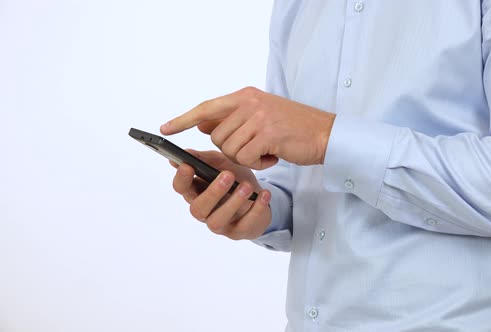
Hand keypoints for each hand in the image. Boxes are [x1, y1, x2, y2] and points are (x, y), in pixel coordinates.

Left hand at [160, 87, 335, 169]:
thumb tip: (202, 123)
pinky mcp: (267, 134)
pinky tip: (275, 155)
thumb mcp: (261, 115)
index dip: (184, 120)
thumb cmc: (293, 128)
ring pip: (231, 150)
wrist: (325, 133)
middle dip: (234, 149)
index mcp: (245, 96)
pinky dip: (259, 163)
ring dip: (248, 157)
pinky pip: (246, 158)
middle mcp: (249, 103)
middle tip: (258, 145)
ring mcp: (258, 117)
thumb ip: (233, 118)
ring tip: (269, 149)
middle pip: (217, 137)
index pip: (206, 108)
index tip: (165, 130)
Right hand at [171, 149, 271, 239]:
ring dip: (233, 202)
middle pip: (198, 208)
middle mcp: (204, 211)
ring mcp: (220, 224)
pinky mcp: (238, 231)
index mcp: (196, 192)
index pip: (181, 188)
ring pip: (217, 220)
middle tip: (228, 175)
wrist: (258, 196)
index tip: (188, 165)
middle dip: (212, 192)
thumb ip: (205, 158)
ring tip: (247, 186)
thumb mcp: (222, 163)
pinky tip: (264, 194)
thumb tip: (185, 153)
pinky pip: (245, 224)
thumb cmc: (235, 178)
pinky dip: (256, 209)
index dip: (182, 178)